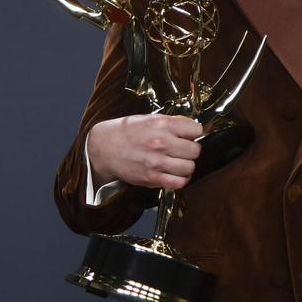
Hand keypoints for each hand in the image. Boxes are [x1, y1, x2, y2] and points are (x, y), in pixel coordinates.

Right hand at [87, 114, 202, 190]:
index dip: (194, 133)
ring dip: (186, 165)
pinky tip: (175, 174)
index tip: (189, 135)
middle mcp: (161, 143)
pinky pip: (179, 183)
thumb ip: (173, 123)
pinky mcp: (152, 178)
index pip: (196, 130)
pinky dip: (180, 179)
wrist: (105, 147)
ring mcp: (157, 162)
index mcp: (162, 125)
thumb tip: (193, 128)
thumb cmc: (128, 131)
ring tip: (178, 162)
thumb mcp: (151, 119)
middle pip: (195, 151)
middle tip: (182, 150)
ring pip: (189, 167)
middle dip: (191, 150)